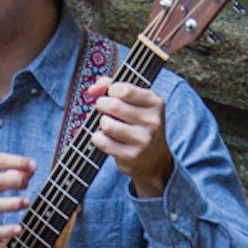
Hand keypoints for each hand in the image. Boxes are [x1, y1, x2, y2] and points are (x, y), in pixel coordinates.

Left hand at [87, 79, 172, 197]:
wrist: (154, 160)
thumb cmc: (139, 125)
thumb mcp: (135, 102)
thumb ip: (112, 87)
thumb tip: (92, 89)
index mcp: (155, 103)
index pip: (124, 90)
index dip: (111, 90)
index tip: (112, 95)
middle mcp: (152, 121)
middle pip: (113, 105)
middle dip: (102, 105)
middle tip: (104, 110)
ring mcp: (142, 140)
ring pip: (107, 124)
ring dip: (102, 122)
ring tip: (108, 125)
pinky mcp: (130, 155)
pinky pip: (102, 141)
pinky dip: (98, 138)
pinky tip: (105, 138)